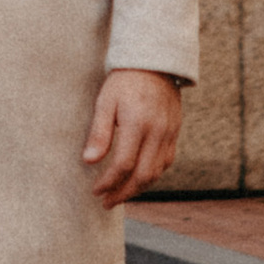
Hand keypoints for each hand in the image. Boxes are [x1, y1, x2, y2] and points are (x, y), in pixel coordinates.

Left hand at [83, 68, 182, 206]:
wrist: (154, 61)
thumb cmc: (124, 80)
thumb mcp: (105, 102)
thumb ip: (99, 133)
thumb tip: (89, 162)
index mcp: (138, 124)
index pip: (124, 165)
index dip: (109, 182)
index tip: (95, 190)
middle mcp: (158, 132)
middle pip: (143, 176)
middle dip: (123, 193)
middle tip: (106, 202)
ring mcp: (169, 133)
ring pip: (156, 172)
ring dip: (138, 188)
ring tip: (120, 194)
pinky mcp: (175, 132)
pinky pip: (166, 162)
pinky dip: (151, 175)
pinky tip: (138, 178)